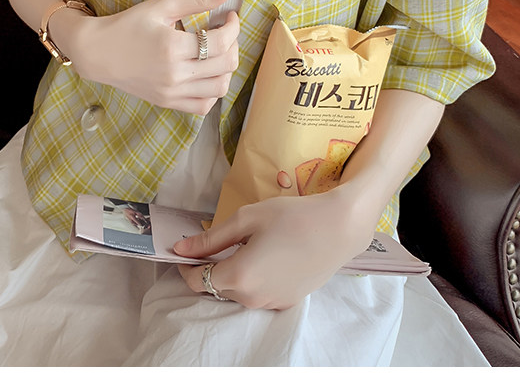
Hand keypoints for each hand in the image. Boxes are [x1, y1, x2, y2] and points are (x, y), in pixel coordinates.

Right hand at [67, 0, 239, 115]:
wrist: (97, 53)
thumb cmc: (128, 25)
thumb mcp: (161, 5)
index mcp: (173, 47)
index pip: (221, 42)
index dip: (234, 27)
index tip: (229, 17)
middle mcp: (175, 74)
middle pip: (226, 65)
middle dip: (234, 45)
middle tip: (224, 33)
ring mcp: (171, 92)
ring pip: (220, 88)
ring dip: (227, 69)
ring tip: (217, 53)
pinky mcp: (167, 102)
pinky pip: (203, 106)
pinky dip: (213, 90)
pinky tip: (206, 73)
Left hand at [174, 188, 377, 309]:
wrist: (338, 228)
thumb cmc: (291, 216)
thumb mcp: (246, 218)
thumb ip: (211, 238)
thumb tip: (181, 248)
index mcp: (239, 276)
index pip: (198, 280)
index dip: (186, 266)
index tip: (184, 250)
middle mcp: (252, 297)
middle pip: (216, 287)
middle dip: (208, 268)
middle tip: (213, 242)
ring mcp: (271, 303)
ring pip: (237, 292)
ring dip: (231, 273)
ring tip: (243, 244)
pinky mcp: (287, 301)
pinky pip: (257, 293)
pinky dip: (251, 278)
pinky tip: (264, 255)